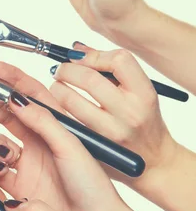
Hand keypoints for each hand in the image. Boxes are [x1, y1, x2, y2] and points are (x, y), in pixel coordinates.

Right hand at [0, 61, 159, 210]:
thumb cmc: (93, 185)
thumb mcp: (70, 146)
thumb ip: (42, 121)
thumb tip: (16, 98)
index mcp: (54, 126)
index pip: (29, 93)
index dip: (10, 78)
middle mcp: (38, 140)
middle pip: (8, 114)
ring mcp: (26, 162)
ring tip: (7, 156)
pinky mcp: (17, 184)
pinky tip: (1, 173)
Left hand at [49, 43, 178, 187]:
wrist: (154, 161)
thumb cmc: (142, 120)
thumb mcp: (137, 93)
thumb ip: (110, 69)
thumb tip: (77, 48)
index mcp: (144, 94)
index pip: (119, 60)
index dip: (93, 55)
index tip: (79, 58)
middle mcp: (129, 112)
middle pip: (88, 79)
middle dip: (66, 69)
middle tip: (59, 70)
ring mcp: (111, 131)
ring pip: (70, 99)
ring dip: (56, 88)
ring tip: (57, 86)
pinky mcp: (93, 145)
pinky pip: (66, 120)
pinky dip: (56, 108)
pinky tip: (56, 105)